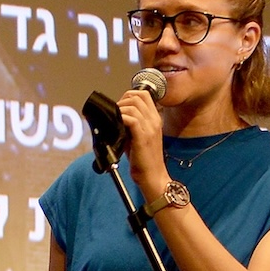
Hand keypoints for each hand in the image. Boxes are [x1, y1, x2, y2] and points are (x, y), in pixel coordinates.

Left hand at [117, 84, 167, 199]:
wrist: (153, 176)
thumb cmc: (143, 159)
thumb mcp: (138, 137)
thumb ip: (130, 125)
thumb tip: (114, 116)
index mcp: (155, 119)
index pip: (144, 94)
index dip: (129, 95)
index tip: (120, 105)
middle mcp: (154, 120)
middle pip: (138, 96)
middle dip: (122, 100)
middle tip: (115, 112)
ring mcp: (150, 128)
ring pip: (133, 106)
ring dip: (120, 109)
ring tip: (114, 119)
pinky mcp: (143, 137)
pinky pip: (132, 119)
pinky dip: (121, 118)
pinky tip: (116, 126)